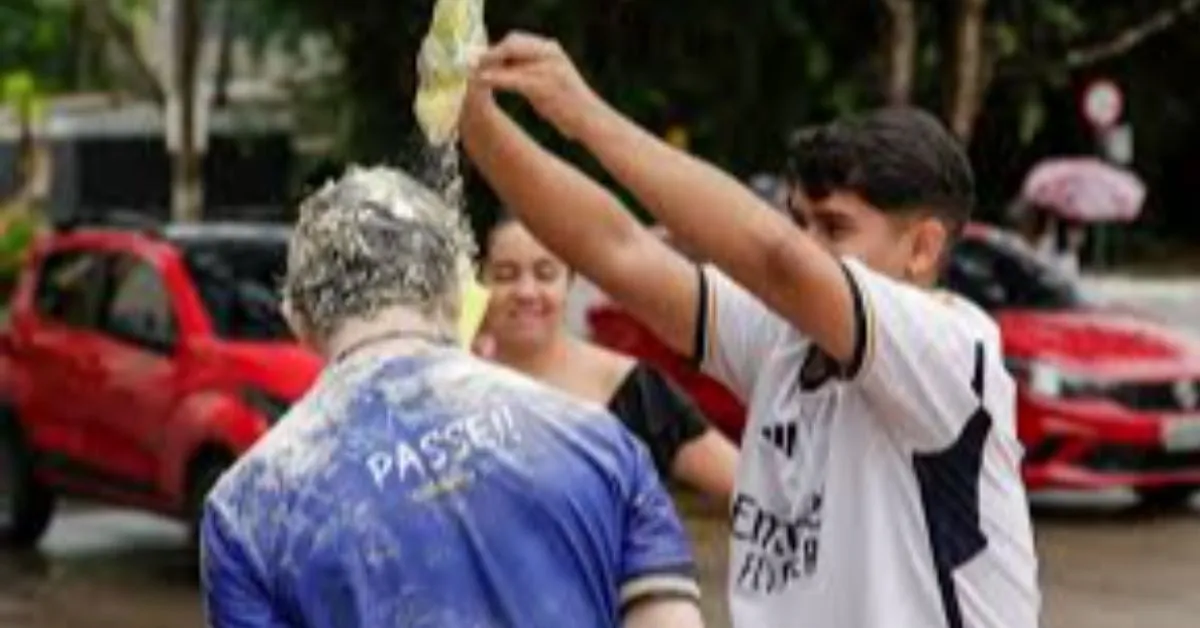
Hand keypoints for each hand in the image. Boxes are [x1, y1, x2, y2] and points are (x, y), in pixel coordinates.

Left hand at [476, 32, 606, 139]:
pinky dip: (495, 79)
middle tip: (472, 65)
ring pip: (509, 57)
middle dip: (489, 53)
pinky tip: (482, 82)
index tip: (478, 59)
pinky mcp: (544, 85)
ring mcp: (548, 67)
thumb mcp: (550, 80)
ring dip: (488, 65)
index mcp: (552, 50)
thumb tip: (500, 68)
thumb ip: (529, 70)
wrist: (591, 120)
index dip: (495, 48)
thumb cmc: (569, 106)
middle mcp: (551, 53)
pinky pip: (512, 78)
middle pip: (511, 43)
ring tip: (472, 73)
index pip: (516, 39)